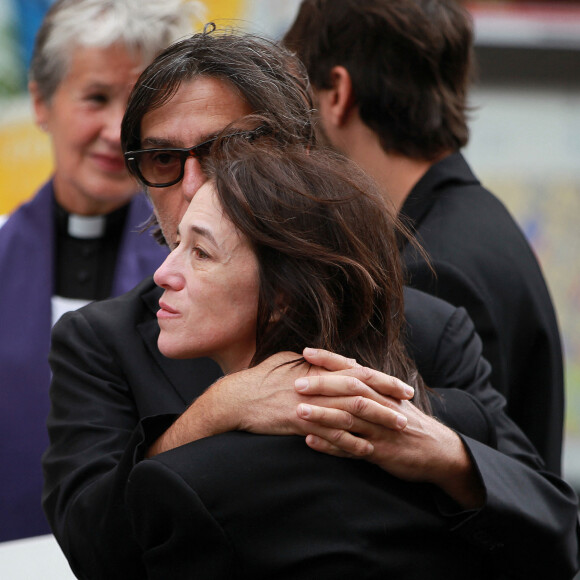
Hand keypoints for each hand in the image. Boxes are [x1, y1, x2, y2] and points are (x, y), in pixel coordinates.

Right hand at [149, 348, 414, 454]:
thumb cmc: (261, 377)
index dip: (383, 380)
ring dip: (377, 421)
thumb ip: (316, 361)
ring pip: (351, 413)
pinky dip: (351, 443)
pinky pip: (330, 435)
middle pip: (360, 391)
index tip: (403, 386)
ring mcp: (310, 404)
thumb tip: (340, 359)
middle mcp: (317, 385)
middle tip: (409, 407)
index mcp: (318, 369)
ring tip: (398, 429)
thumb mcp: (288, 360)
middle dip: (387, 399)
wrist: (236, 398)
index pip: (358, 372)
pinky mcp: (300, 423)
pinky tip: (367, 450)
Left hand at [295, 348, 483, 508]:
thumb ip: (370, 383)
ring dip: (323, 414)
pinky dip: (331, 446)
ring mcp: (380, 430)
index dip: (330, 359)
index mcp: (382, 390)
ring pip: (349, 418)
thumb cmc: (409, 422)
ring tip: (298, 411)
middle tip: (297, 383)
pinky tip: (310, 441)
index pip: (354, 369)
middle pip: (351, 390)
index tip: (306, 351)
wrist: (440, 452)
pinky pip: (352, 449)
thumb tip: (348, 362)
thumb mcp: (393, 399)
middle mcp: (381, 406)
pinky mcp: (380, 453)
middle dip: (323, 385)